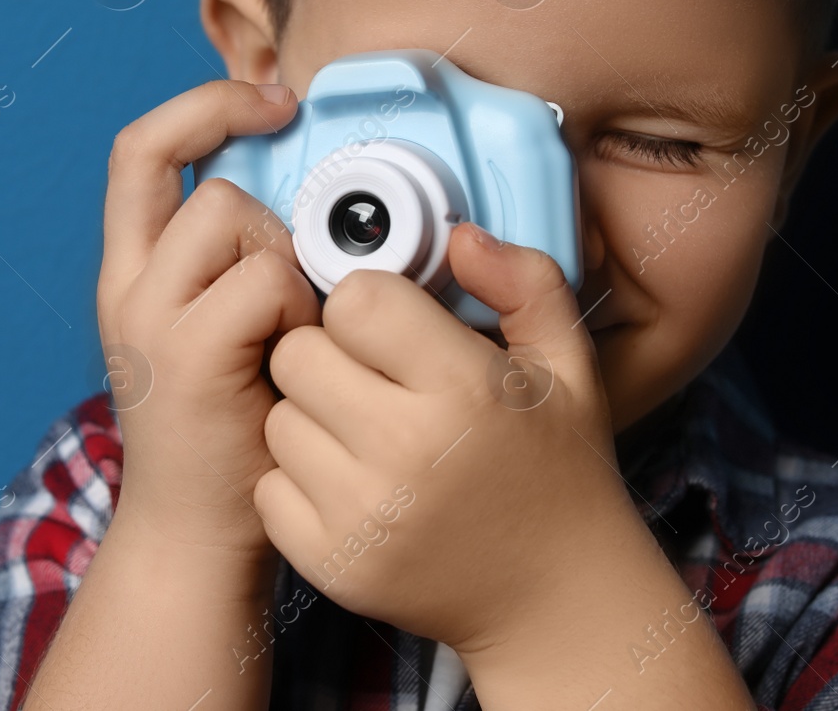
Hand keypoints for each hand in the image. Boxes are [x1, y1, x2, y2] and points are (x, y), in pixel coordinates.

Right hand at [97, 79, 322, 558]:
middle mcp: (128, 287)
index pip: (144, 149)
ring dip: (285, 266)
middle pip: (209, 186)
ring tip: (287, 338)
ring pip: (236, 220)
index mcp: (134, 272)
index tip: (273, 101)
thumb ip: (237, 265)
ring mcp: (150, 319)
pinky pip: (264, 279)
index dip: (207, 105)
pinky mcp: (186, 353)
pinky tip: (292, 361)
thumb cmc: (236, 433)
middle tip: (289, 302)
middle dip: (271, 227)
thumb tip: (305, 201)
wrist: (199, 536)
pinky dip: (296, 308)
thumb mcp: (222, 331)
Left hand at [254, 221, 644, 653]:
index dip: (370, 306)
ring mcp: (363, 513)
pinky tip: (350, 484)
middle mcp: (407, 449)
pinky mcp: (332, 561)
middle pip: (299, 353)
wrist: (557, 601)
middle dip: (329, 354)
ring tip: (365, 433)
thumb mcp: (567, 365)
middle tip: (372, 379)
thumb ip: (523, 283)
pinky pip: (270, 487)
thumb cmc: (559, 472)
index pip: (355, 300)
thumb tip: (457, 236)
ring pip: (277, 418)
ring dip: (311, 417)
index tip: (394, 331)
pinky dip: (299, 482)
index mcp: (464, 388)